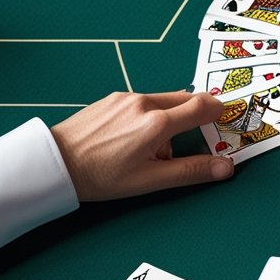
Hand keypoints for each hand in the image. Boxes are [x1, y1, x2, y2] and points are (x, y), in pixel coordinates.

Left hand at [51, 91, 232, 200]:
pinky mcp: (112, 98)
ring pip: (164, 101)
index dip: (218, 113)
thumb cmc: (99, 176)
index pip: (202, 106)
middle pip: (186, 99)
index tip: (224, 121)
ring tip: (154, 148)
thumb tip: (224, 168)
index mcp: (157, 123)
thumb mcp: (149, 181)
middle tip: (193, 139)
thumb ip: (190, 171)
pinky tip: (133, 138)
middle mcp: (144, 103)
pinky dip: (149, 116)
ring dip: (170, 119)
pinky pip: (143, 102)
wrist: (54, 163)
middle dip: (195, 117)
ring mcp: (126, 98)